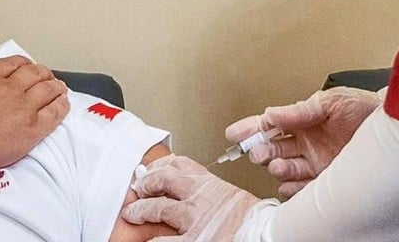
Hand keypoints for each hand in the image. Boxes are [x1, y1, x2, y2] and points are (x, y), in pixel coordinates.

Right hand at [0, 55, 69, 173]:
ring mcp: (23, 107)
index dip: (24, 64)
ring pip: (48, 90)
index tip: (27, 67)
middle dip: (43, 74)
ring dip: (56, 88)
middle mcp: (9, 88)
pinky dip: (62, 106)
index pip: (13, 64)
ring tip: (60, 88)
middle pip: (34, 74)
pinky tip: (64, 105)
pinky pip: (55, 113)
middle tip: (47, 76)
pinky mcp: (32, 128)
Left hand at [122, 155, 262, 240]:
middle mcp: (197, 197)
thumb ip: (214, 192)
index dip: (161, 165)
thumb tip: (206, 195)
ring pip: (156, 208)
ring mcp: (191, 219)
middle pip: (162, 179)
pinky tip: (146, 240)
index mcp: (210, 183)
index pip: (179, 164)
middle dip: (146, 182)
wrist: (266, 234)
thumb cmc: (257, 220)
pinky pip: (162, 240)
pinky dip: (152, 240)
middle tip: (137, 187)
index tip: (153, 167)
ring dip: (140, 210)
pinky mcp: (191, 240)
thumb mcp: (234, 196)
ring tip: (132, 213)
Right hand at [226, 86, 380, 197]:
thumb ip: (299, 111)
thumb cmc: (363, 108)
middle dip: (260, 151)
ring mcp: (314, 162)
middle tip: (257, 152)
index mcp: (300, 122)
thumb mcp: (330, 102)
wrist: (393, 126)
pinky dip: (293, 190)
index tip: (233, 133)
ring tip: (277, 166)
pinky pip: (303, 189)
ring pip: (284, 170)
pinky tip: (289, 186)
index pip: (268, 126)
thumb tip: (272, 113)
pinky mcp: (326, 179)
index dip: (249, 129)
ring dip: (277, 169)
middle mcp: (304, 143)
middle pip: (271, 150)